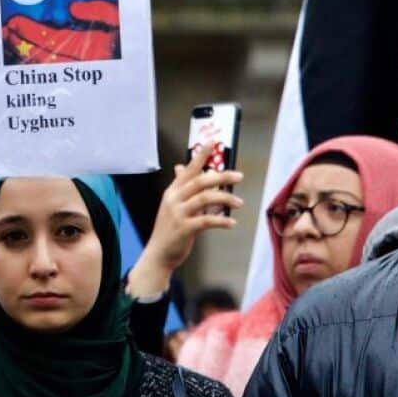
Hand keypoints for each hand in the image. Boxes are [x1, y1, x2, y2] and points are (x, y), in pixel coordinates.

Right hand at [126, 143, 242, 297]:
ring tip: (239, 203)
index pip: (189, 168)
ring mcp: (178, 213)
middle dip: (221, 176)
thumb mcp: (173, 205)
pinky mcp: (184, 228)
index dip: (201, 155)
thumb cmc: (169, 229)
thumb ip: (181, 187)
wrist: (158, 254)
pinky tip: (231, 223)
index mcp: (173, 191)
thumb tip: (182, 167)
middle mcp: (174, 199)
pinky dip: (220, 220)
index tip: (213, 141)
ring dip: (225, 199)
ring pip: (204, 198)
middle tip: (238, 175)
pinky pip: (206, 221)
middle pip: (200, 181)